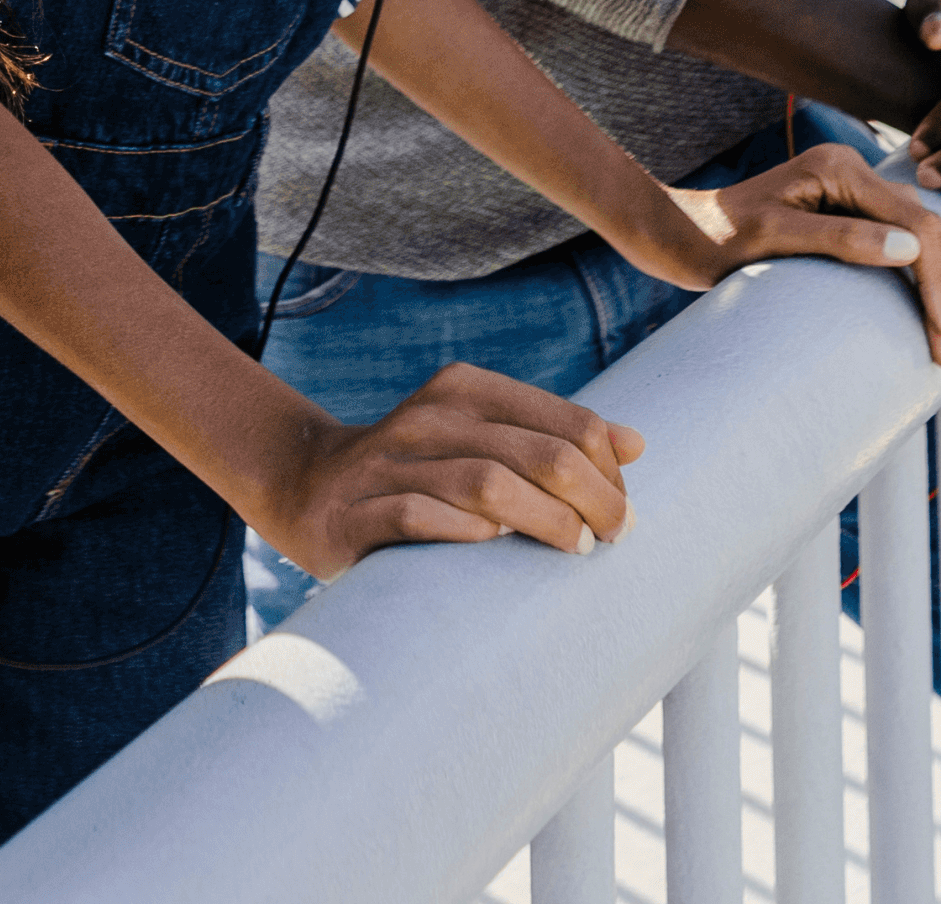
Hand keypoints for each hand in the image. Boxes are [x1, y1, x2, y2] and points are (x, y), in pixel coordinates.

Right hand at [250, 362, 643, 578]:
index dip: (610, 473)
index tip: (621, 514)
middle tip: (612, 539)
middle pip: (541, 455)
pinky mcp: (356, 515)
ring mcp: (388, 465)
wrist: (304, 485)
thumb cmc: (417, 470)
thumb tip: (636, 443)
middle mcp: (428, 418)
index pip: (569, 424)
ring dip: (545, 524)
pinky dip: (466, 535)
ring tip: (572, 551)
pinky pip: (419, 519)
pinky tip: (494, 551)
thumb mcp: (480, 436)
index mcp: (464, 389)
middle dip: (595, 503)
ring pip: (488, 485)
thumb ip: (550, 436)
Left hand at [645, 144, 940, 366]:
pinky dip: (917, 276)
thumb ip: (838, 239)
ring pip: (917, 236)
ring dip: (937, 285)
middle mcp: (850, 169)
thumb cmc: (714, 238)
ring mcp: (848, 190)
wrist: (676, 233)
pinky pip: (897, 241)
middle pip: (924, 228)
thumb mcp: (773, 239)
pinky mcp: (844, 211)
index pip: (915, 223)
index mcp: (838, 167)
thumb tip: (909, 250)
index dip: (937, 281)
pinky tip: (927, 310)